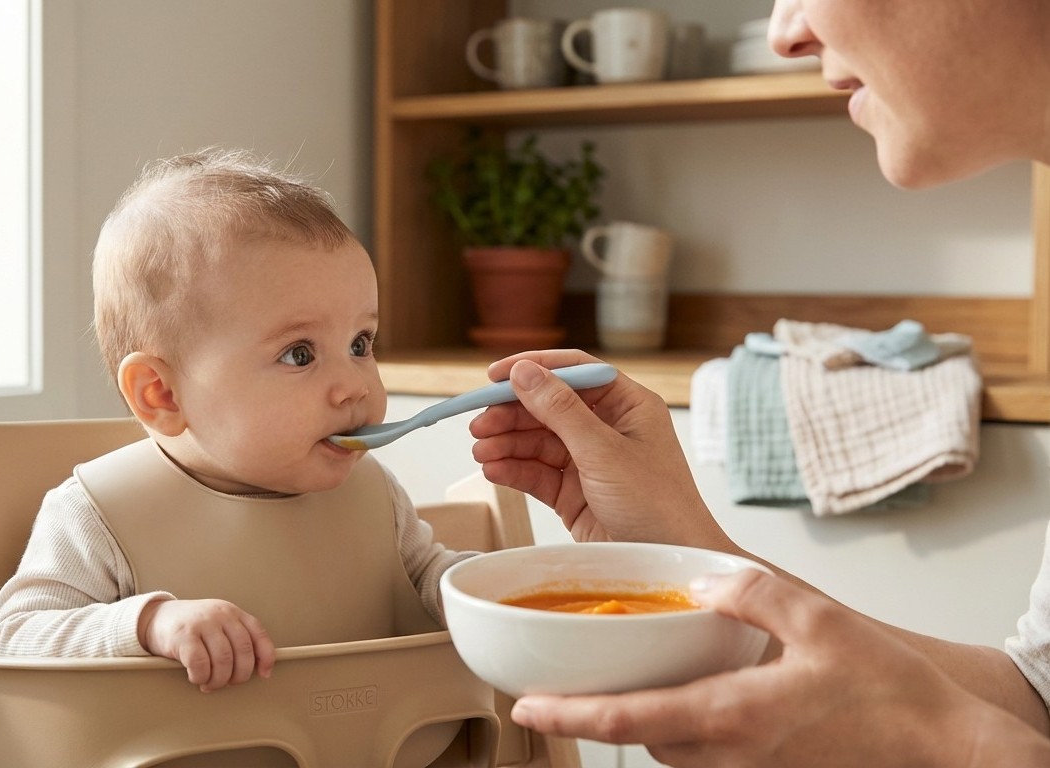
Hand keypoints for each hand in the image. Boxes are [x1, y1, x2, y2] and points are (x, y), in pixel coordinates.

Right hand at [139, 598, 275, 691]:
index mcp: (233, 613)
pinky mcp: (183, 636)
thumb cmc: (192, 628)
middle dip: (239, 675)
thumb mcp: (218, 625)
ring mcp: (202, 623)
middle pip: (243, 651)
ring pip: (223, 660)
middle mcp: (220, 615)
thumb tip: (260, 668)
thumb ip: (236, 639)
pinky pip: (200, 664)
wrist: (157, 617)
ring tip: (210, 684)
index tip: (264, 674)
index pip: (258, 634)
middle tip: (228, 683)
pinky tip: (196, 677)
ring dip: (219, 680)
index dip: (266, 657)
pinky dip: (201, 677)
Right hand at [469, 350, 729, 549]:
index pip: (574, 372)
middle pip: (548, 407)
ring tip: (482, 450)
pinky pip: (536, 473)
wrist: (668, 561)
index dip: (534, 369)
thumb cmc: (658, 505)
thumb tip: (525, 373)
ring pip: (537, 441)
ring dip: (507, 443)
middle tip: (480, 423)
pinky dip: (513, 469)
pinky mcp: (574, 493)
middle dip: (512, 414)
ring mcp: (589, 461)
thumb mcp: (604, 451)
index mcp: (627, 406)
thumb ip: (560, 410)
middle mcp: (607, 429)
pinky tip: (493, 469)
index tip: (495, 375)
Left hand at [510, 569, 1049, 766]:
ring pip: (668, 743)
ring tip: (614, 680)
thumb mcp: (820, 620)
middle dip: (597, 710)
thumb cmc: (891, 693)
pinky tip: (688, 689)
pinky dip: (678, 721)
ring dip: (639, 715)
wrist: (942, 748)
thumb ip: (753, 593)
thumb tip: (703, 579)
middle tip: (557, 683)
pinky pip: (702, 748)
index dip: (570, 715)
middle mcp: (728, 750)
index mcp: (731, 714)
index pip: (628, 719)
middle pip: (638, 734)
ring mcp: (745, 766)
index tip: (526, 707)